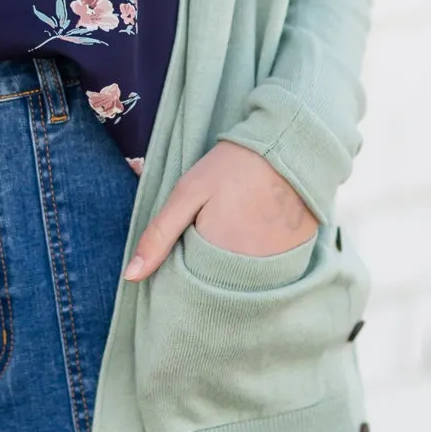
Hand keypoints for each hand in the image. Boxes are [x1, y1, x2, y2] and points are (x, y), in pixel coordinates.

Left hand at [123, 140, 317, 281]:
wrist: (288, 147)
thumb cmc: (232, 168)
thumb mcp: (188, 193)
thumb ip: (159, 235)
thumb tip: (130, 276)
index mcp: (218, 260)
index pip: (194, 283)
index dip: (189, 261)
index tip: (196, 234)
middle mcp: (251, 273)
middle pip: (221, 284)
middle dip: (213, 265)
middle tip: (221, 223)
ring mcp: (279, 267)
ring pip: (247, 280)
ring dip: (240, 264)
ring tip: (242, 225)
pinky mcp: (300, 257)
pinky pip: (274, 272)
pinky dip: (264, 258)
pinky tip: (262, 230)